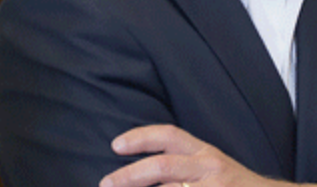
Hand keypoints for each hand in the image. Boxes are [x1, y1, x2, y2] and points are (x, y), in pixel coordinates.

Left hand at [99, 124, 316, 186]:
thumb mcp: (211, 167)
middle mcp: (209, 166)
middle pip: (163, 164)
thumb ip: (183, 165)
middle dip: (129, 175)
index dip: (142, 137)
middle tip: (105, 182)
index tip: (116, 145)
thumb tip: (144, 172)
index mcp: (205, 152)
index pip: (170, 135)